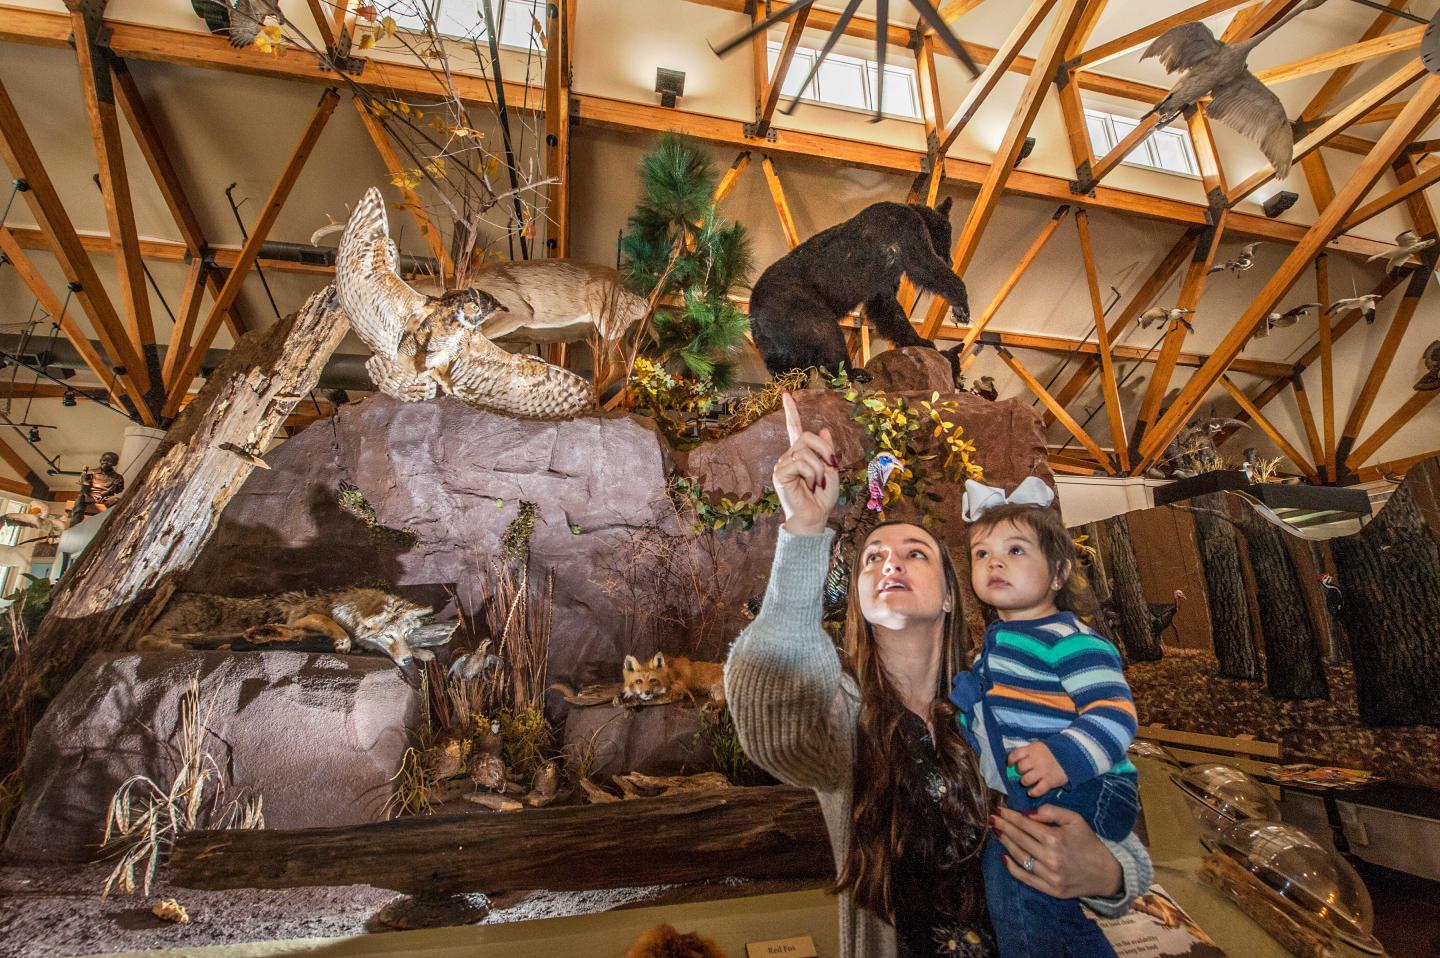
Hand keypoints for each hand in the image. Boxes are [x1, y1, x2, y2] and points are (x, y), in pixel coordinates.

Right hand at [775, 391, 839, 536]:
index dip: (791, 411)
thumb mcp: (832, 471)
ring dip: (819, 468)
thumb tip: (825, 429)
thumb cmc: (822, 498)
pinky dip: (812, 474)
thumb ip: (827, 451)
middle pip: (806, 437)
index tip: (785, 394)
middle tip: (832, 466)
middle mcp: (789, 457)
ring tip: (819, 483)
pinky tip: (811, 486)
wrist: (814, 518)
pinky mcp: (780, 474)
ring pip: (805, 451)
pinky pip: (800, 463)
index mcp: (800, 455)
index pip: (794, 428)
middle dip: (824, 450)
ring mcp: (783, 465)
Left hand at [992, 804, 1123, 899]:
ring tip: (997, 832)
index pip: (1025, 825)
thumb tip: (1027, 813)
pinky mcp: (1050, 890)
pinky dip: (1012, 868)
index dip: (1010, 816)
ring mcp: (1049, 876)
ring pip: (1020, 857)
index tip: (999, 810)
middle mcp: (1050, 858)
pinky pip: (1026, 878)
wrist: (1105, 872)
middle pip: (1019, 839)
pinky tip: (1003, 857)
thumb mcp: (1075, 820)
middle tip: (992, 819)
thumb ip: (1051, 812)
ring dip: (1005, 844)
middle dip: (1004, 827)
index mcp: (1055, 839)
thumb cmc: (1088, 843)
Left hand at [1008, 742, 1066, 796]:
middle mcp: (1036, 760)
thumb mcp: (1039, 747)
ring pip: (1026, 780)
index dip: (1011, 760)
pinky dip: (1033, 793)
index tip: (1010, 764)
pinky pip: (1037, 790)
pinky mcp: (1050, 781)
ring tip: (1028, 781)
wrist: (1072, 756)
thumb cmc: (1052, 752)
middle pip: (1020, 767)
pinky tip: (1032, 792)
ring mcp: (1043, 771)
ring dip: (1024, 782)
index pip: (1016, 754)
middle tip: (1024, 772)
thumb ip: (1028, 752)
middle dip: (1020, 771)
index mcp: (1033, 749)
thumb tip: (1014, 761)